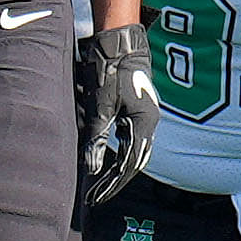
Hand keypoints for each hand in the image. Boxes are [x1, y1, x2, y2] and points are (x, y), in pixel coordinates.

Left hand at [76, 22, 157, 210]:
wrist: (118, 44)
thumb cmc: (109, 71)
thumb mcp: (99, 107)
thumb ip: (96, 137)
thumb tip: (91, 167)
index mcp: (143, 123)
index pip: (128, 164)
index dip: (112, 183)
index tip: (96, 197)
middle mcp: (148, 122)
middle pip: (134, 161)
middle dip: (115, 181)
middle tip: (96, 197)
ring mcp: (145, 116)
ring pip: (134, 151)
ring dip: (118, 170)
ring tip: (101, 186)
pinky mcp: (137, 110)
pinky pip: (132, 139)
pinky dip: (121, 154)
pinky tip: (109, 162)